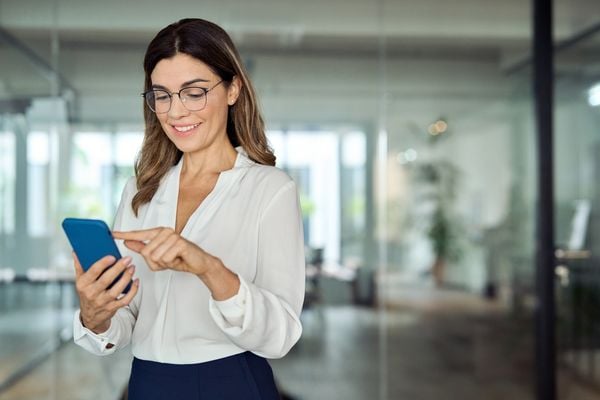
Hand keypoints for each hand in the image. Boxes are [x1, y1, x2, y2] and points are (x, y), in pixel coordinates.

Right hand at [73, 253, 138, 333]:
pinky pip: (125, 299)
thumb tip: (77, 251)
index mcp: (83, 284)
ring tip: (132, 268)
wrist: (90, 316)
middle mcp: (92, 293)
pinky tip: (136, 281)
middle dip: (118, 268)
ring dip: (126, 278)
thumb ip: (79, 266)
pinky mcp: (112, 308)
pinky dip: (133, 290)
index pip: (93, 272)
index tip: (112, 256)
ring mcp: (102, 302)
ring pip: (117, 290)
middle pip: (106, 280)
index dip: (103, 263)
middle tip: (127, 259)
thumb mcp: (80, 280)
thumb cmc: (87, 294)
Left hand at [113, 227, 239, 299]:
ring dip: (164, 263)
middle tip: (168, 259)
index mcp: (158, 232)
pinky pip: (165, 258)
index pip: (138, 234)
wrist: (198, 262)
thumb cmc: (179, 258)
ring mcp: (173, 236)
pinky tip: (179, 259)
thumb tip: (127, 242)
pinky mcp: (180, 243)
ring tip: (173, 259)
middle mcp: (165, 231)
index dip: (125, 235)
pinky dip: (171, 263)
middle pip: (146, 252)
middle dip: (155, 262)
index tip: (112, 234)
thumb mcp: (158, 255)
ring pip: (155, 256)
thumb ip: (143, 248)